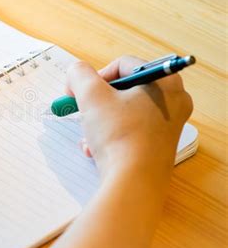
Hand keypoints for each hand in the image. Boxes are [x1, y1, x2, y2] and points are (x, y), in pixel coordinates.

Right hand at [66, 55, 192, 179]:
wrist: (133, 182)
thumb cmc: (118, 134)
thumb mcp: (91, 95)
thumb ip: (79, 74)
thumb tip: (75, 73)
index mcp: (165, 82)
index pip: (123, 65)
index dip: (96, 76)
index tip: (79, 91)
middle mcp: (173, 102)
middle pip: (123, 90)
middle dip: (97, 101)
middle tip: (83, 109)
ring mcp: (167, 126)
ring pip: (123, 112)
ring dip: (99, 120)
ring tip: (87, 135)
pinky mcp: (158, 146)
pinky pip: (128, 131)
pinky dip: (108, 136)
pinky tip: (94, 149)